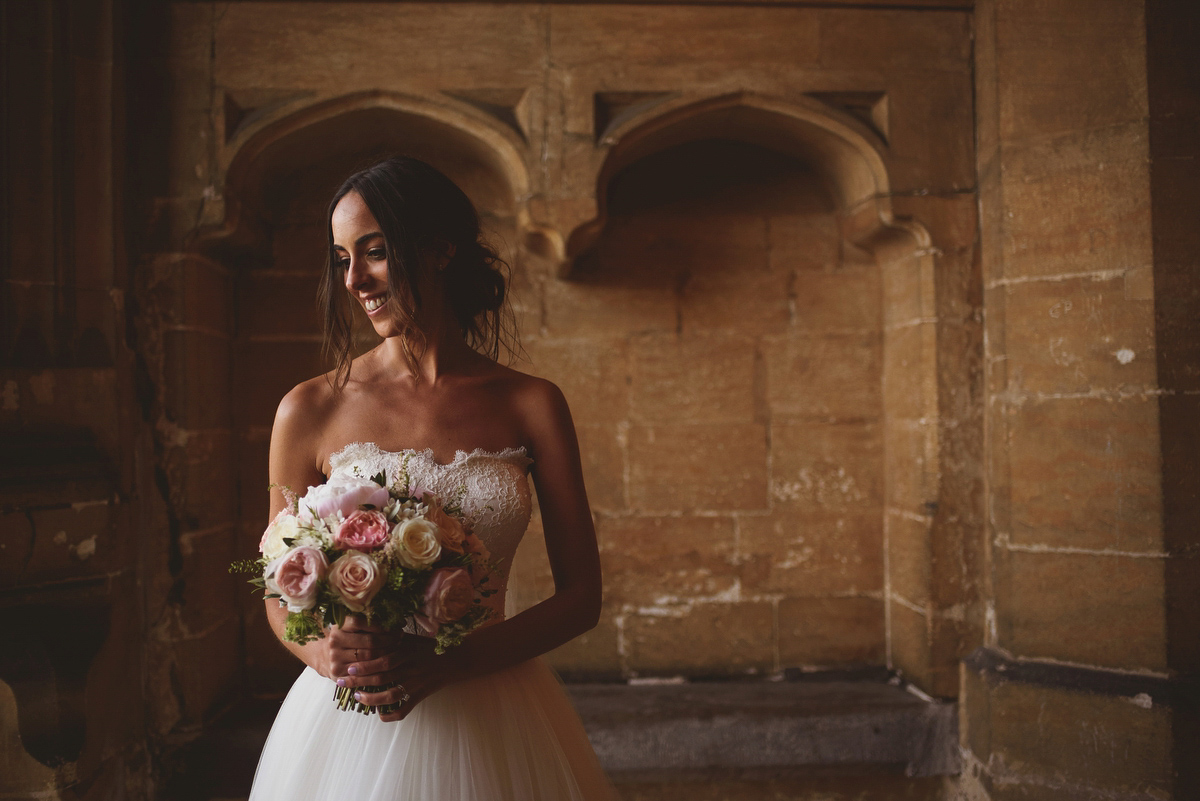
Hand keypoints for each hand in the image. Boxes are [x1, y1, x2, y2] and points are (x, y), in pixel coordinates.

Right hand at [313, 615, 400, 680]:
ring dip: (387, 653)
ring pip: (369, 657)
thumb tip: (399, 620)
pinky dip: (379, 667)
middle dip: (389, 640)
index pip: (361, 622)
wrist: (326, 657)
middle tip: (400, 638)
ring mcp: (336, 658)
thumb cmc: (348, 638)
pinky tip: (388, 663)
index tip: (396, 626)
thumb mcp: (354, 627)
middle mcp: (335, 641)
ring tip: (397, 649)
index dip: (380, 624)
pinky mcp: (339, 673)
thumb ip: (371, 622)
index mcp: (339, 626)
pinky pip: (364, 672)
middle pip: (369, 641)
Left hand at [335, 634, 457, 721]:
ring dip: (371, 699)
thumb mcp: (414, 638)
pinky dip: (392, 715)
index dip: (365, 665)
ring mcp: (417, 682)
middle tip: (342, 682)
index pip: (384, 660)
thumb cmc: (433, 645)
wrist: (460, 658)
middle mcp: (412, 667)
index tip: (349, 667)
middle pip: (382, 678)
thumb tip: (370, 635)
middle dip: (359, 681)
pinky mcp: (422, 694)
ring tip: (358, 697)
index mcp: (409, 651)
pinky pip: (406, 709)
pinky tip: (379, 715)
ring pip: (391, 695)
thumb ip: (394, 638)